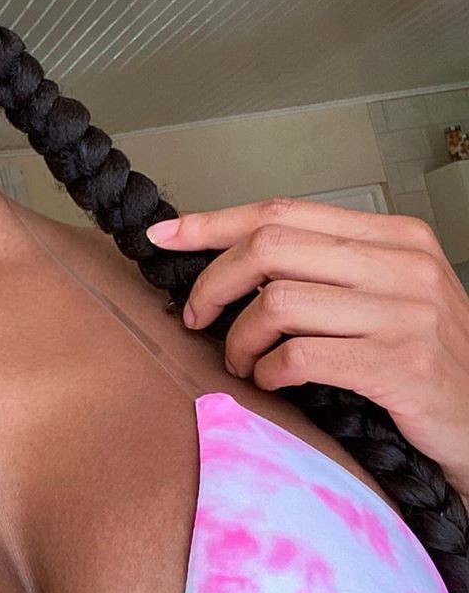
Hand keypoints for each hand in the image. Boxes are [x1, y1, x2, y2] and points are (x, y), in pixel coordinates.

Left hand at [145, 196, 468, 486]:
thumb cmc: (427, 362)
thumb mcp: (387, 297)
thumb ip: (326, 270)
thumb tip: (236, 260)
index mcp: (396, 236)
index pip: (284, 212)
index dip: (214, 223)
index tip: (167, 235)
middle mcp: (404, 264)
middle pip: (271, 248)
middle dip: (215, 283)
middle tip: (197, 316)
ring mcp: (406, 312)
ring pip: (277, 302)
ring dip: (240, 338)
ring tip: (242, 360)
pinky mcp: (400, 364)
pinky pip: (301, 354)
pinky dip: (270, 370)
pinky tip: (272, 380)